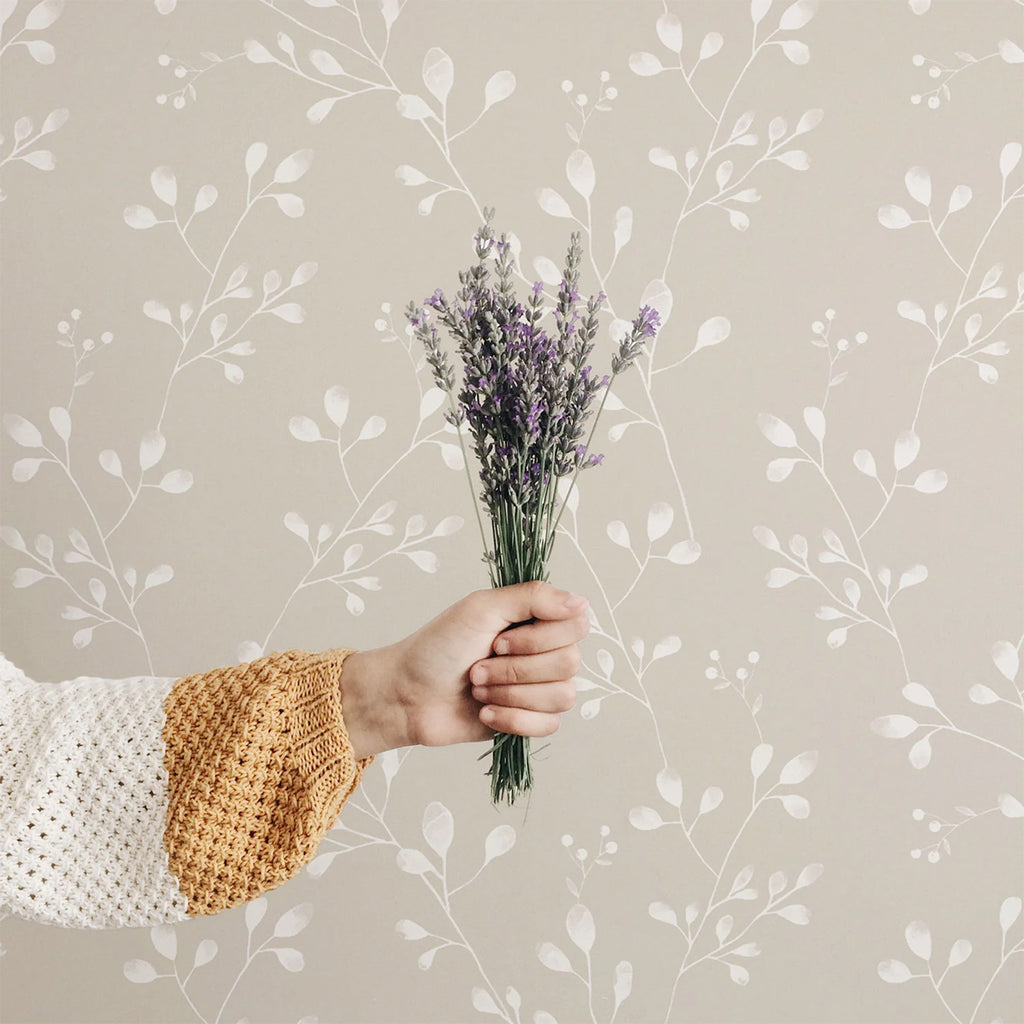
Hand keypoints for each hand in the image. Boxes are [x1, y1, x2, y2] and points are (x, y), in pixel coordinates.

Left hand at [340, 581, 589, 759]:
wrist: (408, 695)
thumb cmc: (438, 646)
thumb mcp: (482, 608)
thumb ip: (534, 598)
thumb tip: (581, 602)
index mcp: (537, 619)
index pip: (576, 625)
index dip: (539, 638)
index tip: (497, 639)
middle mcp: (545, 651)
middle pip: (569, 663)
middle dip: (515, 669)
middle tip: (477, 667)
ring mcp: (540, 687)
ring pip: (561, 696)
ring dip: (510, 694)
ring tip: (478, 689)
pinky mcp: (531, 720)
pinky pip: (548, 725)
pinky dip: (511, 719)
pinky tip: (485, 713)